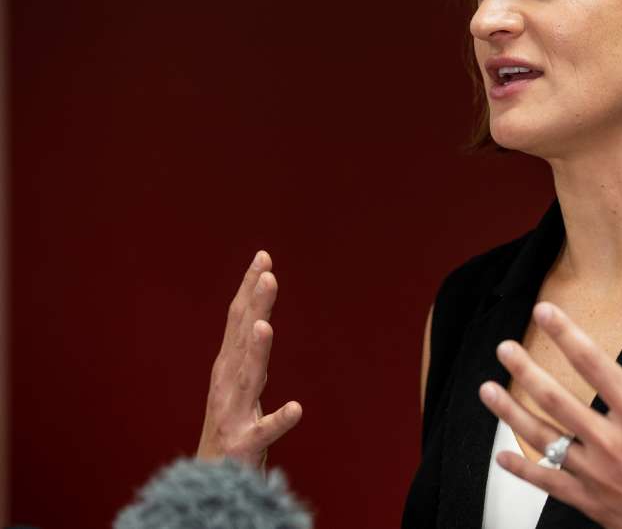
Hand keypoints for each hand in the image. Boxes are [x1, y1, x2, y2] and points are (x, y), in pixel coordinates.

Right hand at [196, 250, 301, 468]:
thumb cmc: (230, 428)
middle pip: (242, 338)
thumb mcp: (239, 384)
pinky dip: (278, 420)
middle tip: (268, 273)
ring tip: (266, 326)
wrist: (211, 479)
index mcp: (227, 367)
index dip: (249, 288)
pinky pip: (264, 431)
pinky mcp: (245, 444)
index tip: (263, 257)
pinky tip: (296, 408)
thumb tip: (258, 317)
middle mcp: (226, 384)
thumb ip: (248, 353)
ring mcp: (234, 414)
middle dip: (255, 305)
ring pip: (247, 378)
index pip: (238, 320)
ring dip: (256, 352)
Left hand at [478, 302, 621, 528]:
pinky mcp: (591, 501)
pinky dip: (521, 469)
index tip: (545, 313)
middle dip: (525, 370)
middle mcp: (612, 440)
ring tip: (488, 390)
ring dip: (511, 412)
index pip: (595, 364)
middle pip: (556, 398)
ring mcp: (597, 473)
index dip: (567, 335)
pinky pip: (547, 482)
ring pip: (542, 437)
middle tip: (504, 349)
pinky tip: (501, 456)